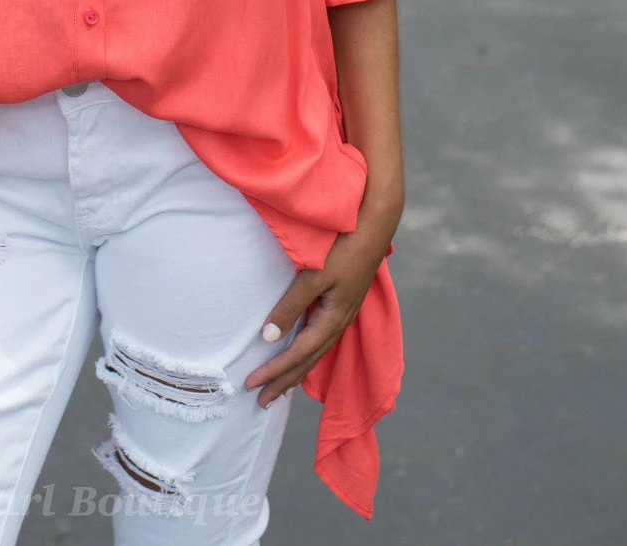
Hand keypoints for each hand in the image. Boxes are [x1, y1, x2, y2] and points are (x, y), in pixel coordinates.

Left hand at [244, 199, 399, 408]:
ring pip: (315, 352)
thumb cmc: (343, 247)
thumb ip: (292, 305)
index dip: (275, 372)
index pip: (298, 355)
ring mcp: (342, 313)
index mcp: (333, 319)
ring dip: (294, 372)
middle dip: (283, 382)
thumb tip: (269, 337)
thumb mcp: (314, 276)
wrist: (374, 225)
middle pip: (307, 361)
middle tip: (259, 402)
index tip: (252, 384)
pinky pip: (320, 338)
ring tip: (277, 389)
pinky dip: (306, 354)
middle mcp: (339, 322)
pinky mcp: (342, 303)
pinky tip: (299, 354)